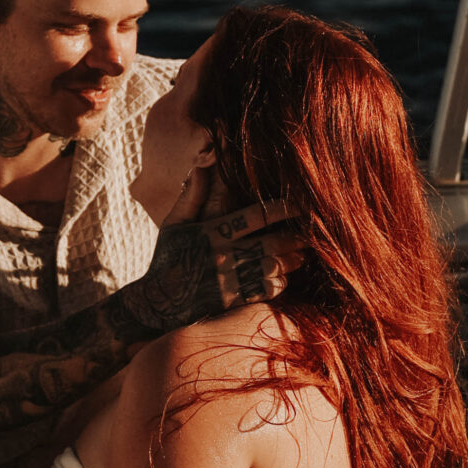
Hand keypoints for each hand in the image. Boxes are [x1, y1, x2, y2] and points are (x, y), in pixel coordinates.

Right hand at [123, 197, 302, 333]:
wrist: (157, 304)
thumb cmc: (167, 258)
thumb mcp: (173, 224)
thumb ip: (191, 195)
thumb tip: (202, 162)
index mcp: (212, 232)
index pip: (257, 215)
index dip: (283, 208)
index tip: (300, 203)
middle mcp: (224, 255)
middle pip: (274, 242)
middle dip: (297, 236)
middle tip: (311, 231)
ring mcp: (231, 280)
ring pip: (276, 266)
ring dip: (294, 258)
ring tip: (303, 252)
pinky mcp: (234, 301)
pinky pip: (269, 290)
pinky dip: (282, 281)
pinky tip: (284, 275)